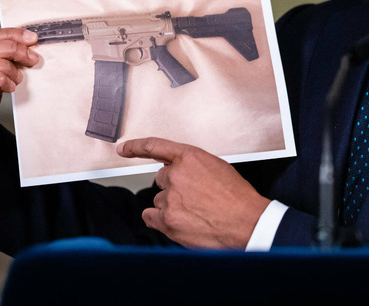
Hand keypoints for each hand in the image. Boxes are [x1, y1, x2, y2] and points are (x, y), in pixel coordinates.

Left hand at [117, 137, 269, 248]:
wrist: (245, 222)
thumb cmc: (236, 197)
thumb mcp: (217, 168)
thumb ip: (194, 166)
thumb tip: (182, 172)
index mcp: (189, 157)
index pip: (154, 147)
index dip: (135, 147)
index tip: (123, 149)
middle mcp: (175, 175)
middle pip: (161, 179)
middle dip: (174, 187)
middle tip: (193, 197)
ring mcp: (169, 198)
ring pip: (159, 200)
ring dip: (172, 205)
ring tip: (195, 212)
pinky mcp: (167, 220)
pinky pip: (151, 217)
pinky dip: (160, 220)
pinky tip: (178, 221)